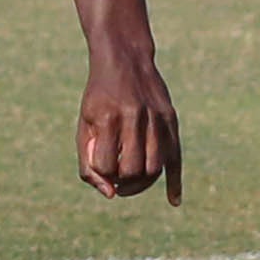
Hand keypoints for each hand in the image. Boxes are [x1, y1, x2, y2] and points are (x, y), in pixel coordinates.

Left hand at [77, 51, 182, 204]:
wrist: (125, 59)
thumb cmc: (99, 98)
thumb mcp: (84, 126)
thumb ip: (88, 163)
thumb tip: (110, 195)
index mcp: (107, 117)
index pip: (104, 165)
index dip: (100, 173)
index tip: (100, 166)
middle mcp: (134, 117)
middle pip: (131, 170)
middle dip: (122, 181)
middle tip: (117, 178)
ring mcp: (156, 118)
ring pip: (154, 168)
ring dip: (141, 183)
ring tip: (131, 180)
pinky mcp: (171, 120)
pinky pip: (176, 158)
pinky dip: (174, 182)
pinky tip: (173, 200)